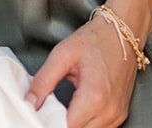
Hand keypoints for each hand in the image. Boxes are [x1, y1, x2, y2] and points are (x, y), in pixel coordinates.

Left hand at [25, 12, 138, 127]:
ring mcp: (117, 116)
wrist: (122, 32)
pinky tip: (78, 110)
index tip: (41, 113)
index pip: (66, 127)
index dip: (50, 122)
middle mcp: (109, 111)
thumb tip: (29, 104)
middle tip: (51, 110)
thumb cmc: (94, 39)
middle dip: (60, 124)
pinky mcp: (120, 115)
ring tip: (65, 108)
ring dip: (75, 125)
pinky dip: (87, 124)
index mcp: (94, 96)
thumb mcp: (62, 54)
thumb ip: (43, 81)